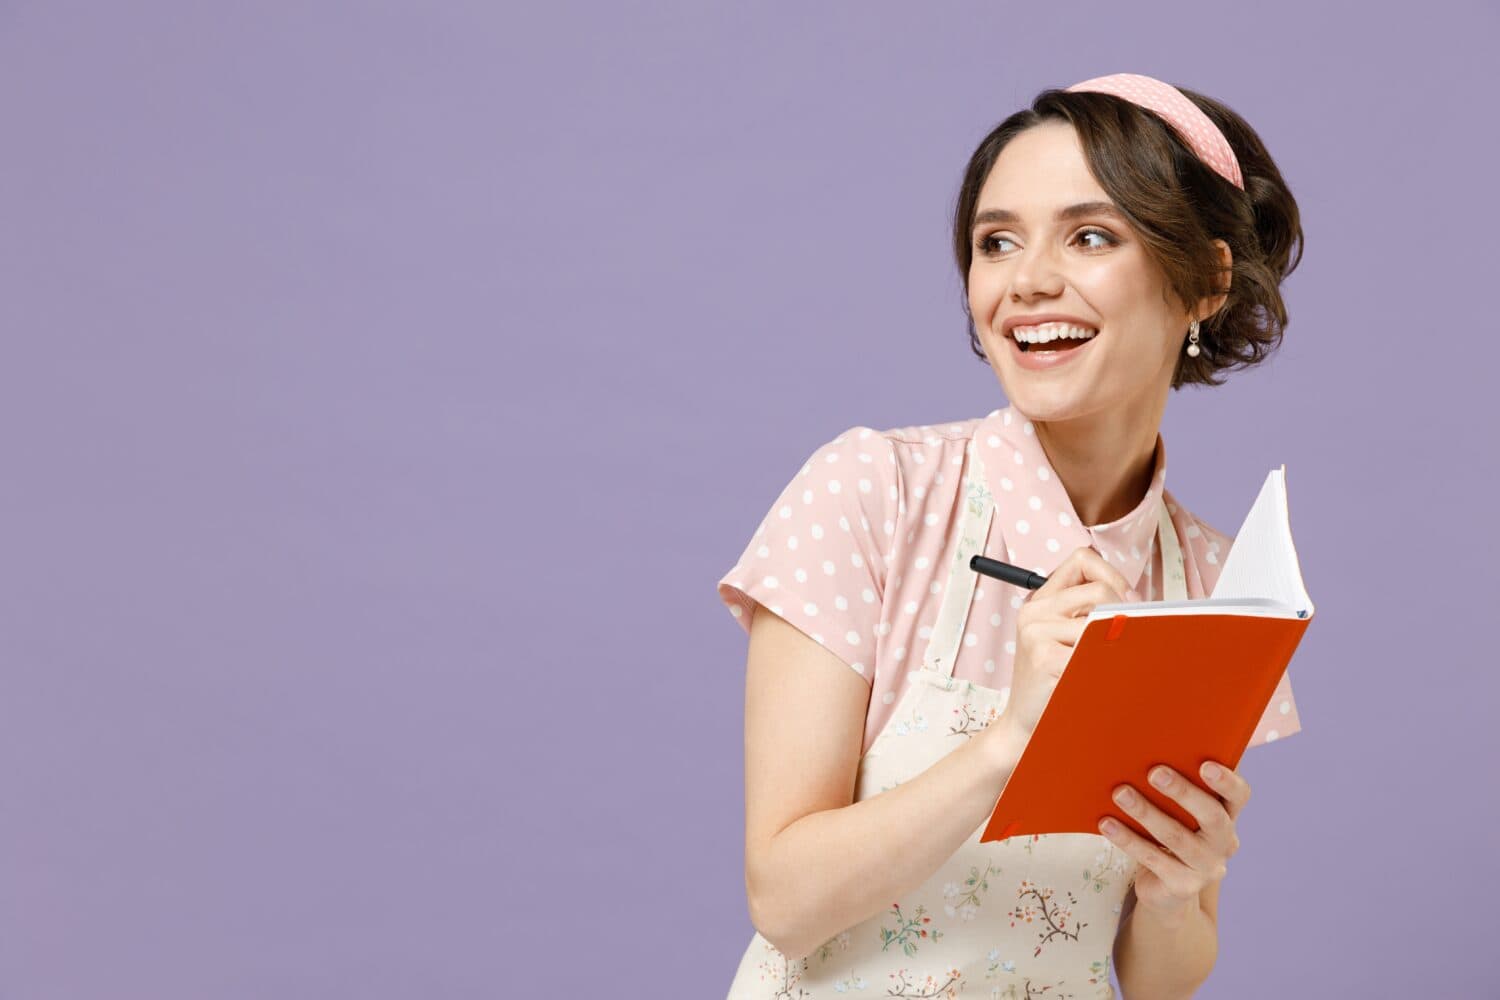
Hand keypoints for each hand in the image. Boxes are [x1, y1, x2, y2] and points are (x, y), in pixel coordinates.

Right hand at [1000, 546, 1133, 739]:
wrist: (1025, 727)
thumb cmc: (1055, 685)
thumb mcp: (1067, 641)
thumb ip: (1091, 614)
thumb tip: (1139, 601)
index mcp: (1041, 601)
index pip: (1082, 560)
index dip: (1112, 576)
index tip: (1125, 603)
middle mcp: (1034, 612)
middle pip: (1101, 590)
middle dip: (1125, 613)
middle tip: (1133, 638)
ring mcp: (1036, 633)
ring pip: (1103, 622)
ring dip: (1119, 646)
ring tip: (1111, 665)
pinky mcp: (1045, 658)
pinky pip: (1096, 652)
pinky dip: (1108, 666)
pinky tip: (1099, 680)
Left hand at [1097, 760, 1249, 922]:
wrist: (1165, 887)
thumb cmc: (1171, 831)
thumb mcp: (1180, 810)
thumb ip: (1175, 785)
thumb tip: (1145, 747)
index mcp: (1227, 815)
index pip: (1239, 796)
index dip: (1227, 781)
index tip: (1205, 765)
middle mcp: (1223, 843)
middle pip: (1212, 817)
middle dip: (1183, 792)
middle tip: (1155, 772)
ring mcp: (1205, 867)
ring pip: (1177, 837)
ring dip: (1146, 813)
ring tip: (1120, 793)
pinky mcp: (1183, 886)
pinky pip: (1153, 859)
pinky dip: (1128, 839)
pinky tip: (1107, 824)